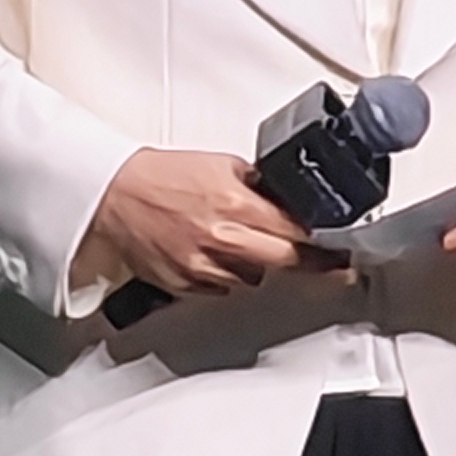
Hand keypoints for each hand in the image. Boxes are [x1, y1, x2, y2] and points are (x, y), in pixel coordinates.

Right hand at [72, 147, 311, 303]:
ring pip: (253, 280)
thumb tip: (291, 202)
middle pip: (285, 262)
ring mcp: (202, 267)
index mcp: (235, 205)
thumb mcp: (222, 165)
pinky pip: (221, 290)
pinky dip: (224, 277)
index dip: (324, 244)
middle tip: (323, 262)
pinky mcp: (184, 284)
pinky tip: (213, 255)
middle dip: (304, 260)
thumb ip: (259, 186)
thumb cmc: (160, 177)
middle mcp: (222, 240)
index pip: (297, 233)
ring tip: (237, 243)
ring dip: (256, 266)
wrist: (115, 194)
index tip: (341, 254)